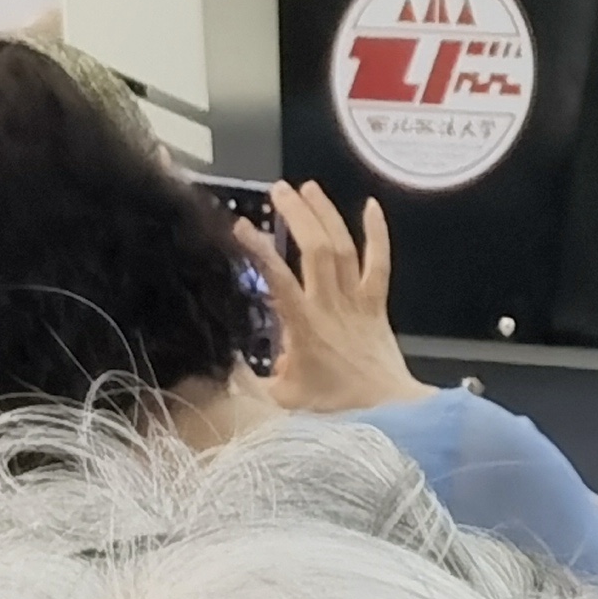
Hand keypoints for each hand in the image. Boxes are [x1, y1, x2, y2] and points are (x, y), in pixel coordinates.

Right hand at [239, 182, 435, 415]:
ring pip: (344, 248)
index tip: (239, 226)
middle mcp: (332, 306)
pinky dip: (377, 233)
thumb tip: (209, 368)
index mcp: (304, 326)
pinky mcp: (377, 303)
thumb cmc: (334, 409)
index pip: (278, 278)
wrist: (388, 410)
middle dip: (298, 215)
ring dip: (327, 215)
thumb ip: (244, 382)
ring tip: (309, 188)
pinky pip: (380, 262)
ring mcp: (358, 301)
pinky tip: (372, 207)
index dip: (260, 249)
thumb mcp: (277, 400)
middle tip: (279, 189)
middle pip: (316, 249)